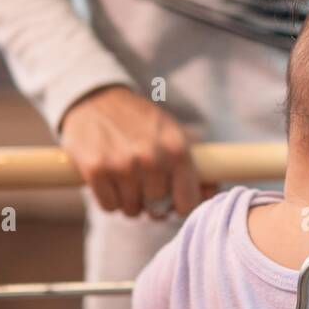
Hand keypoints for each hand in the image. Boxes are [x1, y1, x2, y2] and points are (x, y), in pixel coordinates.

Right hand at [59, 85, 201, 218]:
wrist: (97, 98)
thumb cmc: (142, 122)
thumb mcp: (174, 135)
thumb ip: (195, 166)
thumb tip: (212, 193)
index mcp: (178, 151)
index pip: (187, 203)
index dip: (178, 206)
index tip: (171, 200)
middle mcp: (152, 159)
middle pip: (156, 209)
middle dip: (151, 202)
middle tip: (143, 185)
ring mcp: (122, 165)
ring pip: (131, 210)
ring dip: (129, 201)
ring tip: (126, 179)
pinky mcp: (96, 170)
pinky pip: (109, 206)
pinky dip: (109, 198)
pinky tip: (109, 179)